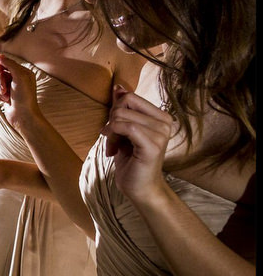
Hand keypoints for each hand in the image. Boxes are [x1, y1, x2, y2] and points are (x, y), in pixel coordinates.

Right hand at [0, 53, 40, 130]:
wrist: (23, 116)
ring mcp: (11, 88)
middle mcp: (18, 79)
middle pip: (0, 73)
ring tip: (6, 97)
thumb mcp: (19, 77)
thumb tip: (0, 55)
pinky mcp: (6, 96)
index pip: (7, 63)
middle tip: (4, 89)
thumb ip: (10, 64)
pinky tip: (5, 101)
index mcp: (23, 73)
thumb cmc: (24, 97)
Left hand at [102, 84, 172, 204]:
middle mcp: (165, 122)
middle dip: (110, 121)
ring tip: (113, 148)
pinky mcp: (153, 145)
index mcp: (160, 116)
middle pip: (124, 104)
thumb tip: (119, 87)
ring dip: (109, 133)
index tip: (112, 130)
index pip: (130, 97)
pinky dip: (112, 138)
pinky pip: (126, 128)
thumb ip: (123, 108)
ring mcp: (161, 133)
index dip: (115, 111)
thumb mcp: (123, 130)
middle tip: (111, 140)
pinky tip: (112, 152)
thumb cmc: (131, 160)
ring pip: (121, 116)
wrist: (139, 188)